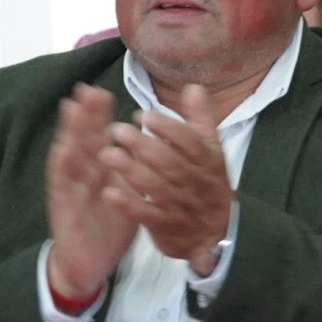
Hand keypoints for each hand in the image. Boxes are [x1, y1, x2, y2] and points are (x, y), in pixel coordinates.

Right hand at [45, 84, 137, 301]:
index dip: (100, 117)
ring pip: (70, 156)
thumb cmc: (109, 226)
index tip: (103, 92)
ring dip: (70, 132)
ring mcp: (71, 189)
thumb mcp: (127, 194)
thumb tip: (150, 145)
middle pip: (83, 140)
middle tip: (87, 89)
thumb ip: (134, 170)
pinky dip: (62, 167)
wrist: (89, 262)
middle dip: (85, 115)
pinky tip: (62, 150)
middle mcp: (84, 175)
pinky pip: (63, 187)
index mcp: (101, 171)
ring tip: (71, 107)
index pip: (100, 138)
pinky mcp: (65, 208)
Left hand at [100, 85, 234, 271]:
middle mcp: (197, 184)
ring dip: (131, 171)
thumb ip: (201, 120)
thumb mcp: (212, 151)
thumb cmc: (207, 184)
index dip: (168, 128)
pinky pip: (147, 215)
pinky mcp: (167, 227)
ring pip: (157, 188)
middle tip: (117, 130)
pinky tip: (110, 192)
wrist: (215, 234)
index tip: (144, 116)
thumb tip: (193, 87)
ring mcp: (182, 207)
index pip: (191, 142)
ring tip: (107, 154)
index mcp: (209, 162)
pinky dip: (129, 205)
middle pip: (171, 163)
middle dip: (143, 146)